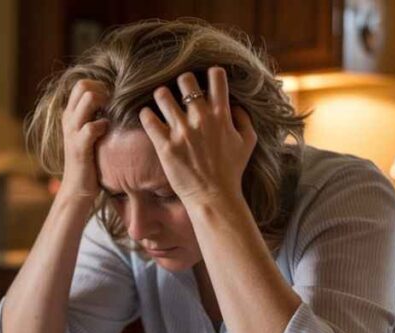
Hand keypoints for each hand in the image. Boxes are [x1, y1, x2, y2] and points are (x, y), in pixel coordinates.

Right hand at [58, 79, 109, 200]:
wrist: (77, 189)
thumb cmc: (90, 161)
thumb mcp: (90, 134)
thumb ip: (96, 118)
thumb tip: (118, 103)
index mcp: (70, 114)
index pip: (82, 83)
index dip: (100, 85)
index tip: (111, 101)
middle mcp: (69, 119)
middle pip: (84, 85)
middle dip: (103, 90)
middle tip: (113, 107)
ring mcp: (72, 132)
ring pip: (88, 99)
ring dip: (105, 103)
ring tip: (112, 117)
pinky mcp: (79, 147)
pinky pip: (92, 127)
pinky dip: (103, 126)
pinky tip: (108, 133)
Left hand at [138, 67, 256, 206]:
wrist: (215, 197)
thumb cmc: (231, 171)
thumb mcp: (248, 143)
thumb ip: (243, 119)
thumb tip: (235, 105)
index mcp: (221, 115)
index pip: (216, 78)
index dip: (211, 73)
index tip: (206, 77)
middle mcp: (201, 119)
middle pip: (186, 81)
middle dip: (182, 82)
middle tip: (180, 89)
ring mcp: (182, 132)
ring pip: (162, 95)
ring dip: (161, 95)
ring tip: (162, 100)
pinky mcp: (165, 145)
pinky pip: (148, 119)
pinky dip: (146, 115)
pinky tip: (148, 116)